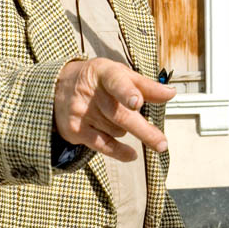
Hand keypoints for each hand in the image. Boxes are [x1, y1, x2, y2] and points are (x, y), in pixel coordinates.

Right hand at [54, 58, 174, 161]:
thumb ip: (146, 86)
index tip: (137, 102)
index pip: (117, 82)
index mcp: (104, 73)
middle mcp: (90, 92)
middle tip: (162, 143)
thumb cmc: (100, 80)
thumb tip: (170, 93)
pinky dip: (120, 151)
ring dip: (126, 128)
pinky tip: (131, 154)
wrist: (58, 87)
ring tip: (116, 116)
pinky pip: (103, 146)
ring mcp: (81, 113)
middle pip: (121, 115)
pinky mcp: (76, 130)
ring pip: (118, 130)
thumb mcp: (121, 74)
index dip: (127, 92)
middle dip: (144, 130)